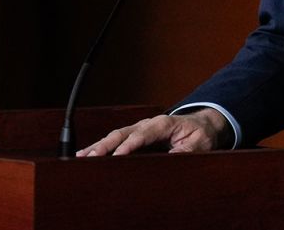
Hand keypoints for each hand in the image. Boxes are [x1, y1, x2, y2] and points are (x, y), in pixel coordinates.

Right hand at [76, 109, 227, 156]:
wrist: (201, 125)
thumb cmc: (200, 133)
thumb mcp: (199, 143)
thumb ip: (186, 151)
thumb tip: (172, 159)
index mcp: (163, 124)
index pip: (143, 135)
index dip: (130, 145)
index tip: (118, 155)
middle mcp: (148, 124)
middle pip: (123, 133)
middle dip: (107, 144)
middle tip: (91, 156)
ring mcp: (139, 129)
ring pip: (116, 136)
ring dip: (99, 145)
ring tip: (82, 156)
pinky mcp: (135, 136)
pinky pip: (116, 141)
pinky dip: (101, 146)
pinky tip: (87, 154)